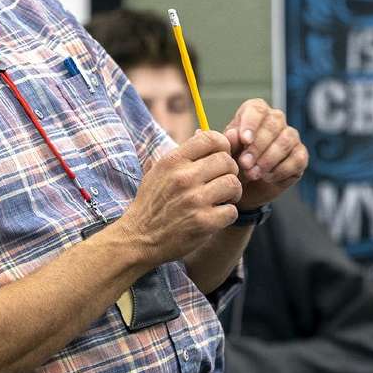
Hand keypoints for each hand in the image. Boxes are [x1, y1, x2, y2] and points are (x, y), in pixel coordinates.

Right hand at [116, 131, 241, 263]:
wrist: (138, 238)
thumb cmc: (151, 203)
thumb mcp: (159, 171)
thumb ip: (183, 155)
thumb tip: (204, 134)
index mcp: (173, 161)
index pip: (210, 138)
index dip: (223, 146)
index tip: (221, 157)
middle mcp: (184, 177)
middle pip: (227, 161)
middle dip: (229, 171)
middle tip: (222, 183)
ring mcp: (194, 200)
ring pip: (233, 184)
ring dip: (232, 193)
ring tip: (222, 199)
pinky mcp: (203, 222)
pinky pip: (232, 210)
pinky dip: (228, 214)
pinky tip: (216, 216)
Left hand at [223, 99, 307, 210]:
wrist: (246, 187)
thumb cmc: (235, 162)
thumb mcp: (227, 153)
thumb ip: (229, 143)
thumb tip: (233, 135)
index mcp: (254, 113)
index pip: (257, 109)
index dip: (251, 123)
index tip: (244, 140)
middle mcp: (275, 120)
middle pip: (273, 124)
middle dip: (258, 147)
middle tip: (245, 164)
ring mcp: (291, 137)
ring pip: (286, 141)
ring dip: (268, 160)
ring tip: (253, 174)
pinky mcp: (300, 155)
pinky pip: (297, 159)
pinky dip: (281, 170)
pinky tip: (267, 177)